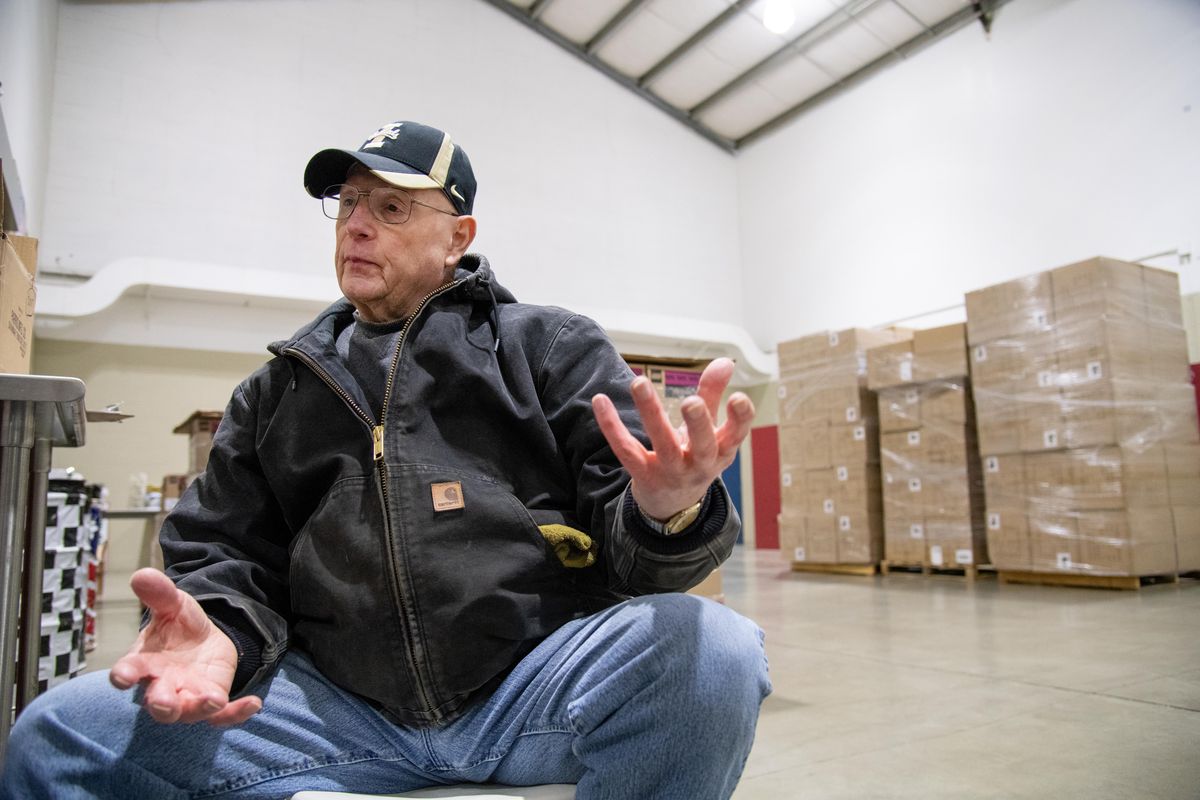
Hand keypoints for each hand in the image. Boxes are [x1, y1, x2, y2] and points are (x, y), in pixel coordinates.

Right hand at [109, 568, 261, 725]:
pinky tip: (254, 703)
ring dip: (199, 709)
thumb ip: (159, 593)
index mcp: (143, 663)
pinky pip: (221, 716)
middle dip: (161, 705)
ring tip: (215, 700)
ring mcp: (187, 697)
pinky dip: (236, 714)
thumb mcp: (173, 604)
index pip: (128, 672)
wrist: (202, 640)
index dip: (123, 675)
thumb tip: (142, 574)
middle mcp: (162, 686)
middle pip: (158, 703)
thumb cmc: (178, 625)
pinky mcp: (211, 701)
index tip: (121, 677)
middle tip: (165, 704)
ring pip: (189, 713)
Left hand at [592, 357, 755, 519]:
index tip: (738, 397)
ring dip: (651, 413)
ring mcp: (671, 472)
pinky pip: (626, 450)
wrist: (673, 507)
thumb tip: (724, 361)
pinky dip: (612, 426)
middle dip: (698, 423)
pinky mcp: (643, 475)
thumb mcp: (711, 432)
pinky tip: (600, 401)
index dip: (741, 418)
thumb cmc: (695, 457)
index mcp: (721, 451)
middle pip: (702, 445)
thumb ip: (713, 395)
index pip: (736, 434)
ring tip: (639, 383)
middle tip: (691, 401)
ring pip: (662, 444)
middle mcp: (699, 464)